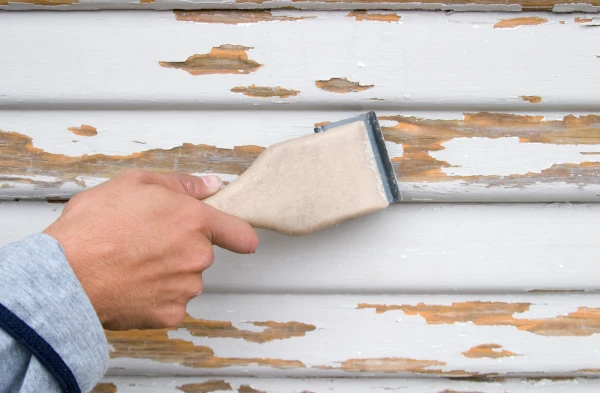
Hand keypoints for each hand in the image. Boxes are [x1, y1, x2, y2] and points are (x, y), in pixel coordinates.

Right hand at [44, 169, 257, 330]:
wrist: (65, 276)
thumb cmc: (94, 227)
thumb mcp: (134, 183)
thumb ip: (181, 184)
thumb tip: (211, 185)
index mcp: (194, 221)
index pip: (240, 233)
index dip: (237, 235)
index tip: (235, 238)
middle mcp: (197, 256)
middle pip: (201, 253)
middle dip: (181, 248)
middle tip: (144, 242)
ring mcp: (185, 288)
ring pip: (185, 279)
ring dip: (167, 274)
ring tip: (131, 264)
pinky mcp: (170, 314)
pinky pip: (170, 303)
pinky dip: (154, 297)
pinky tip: (130, 286)